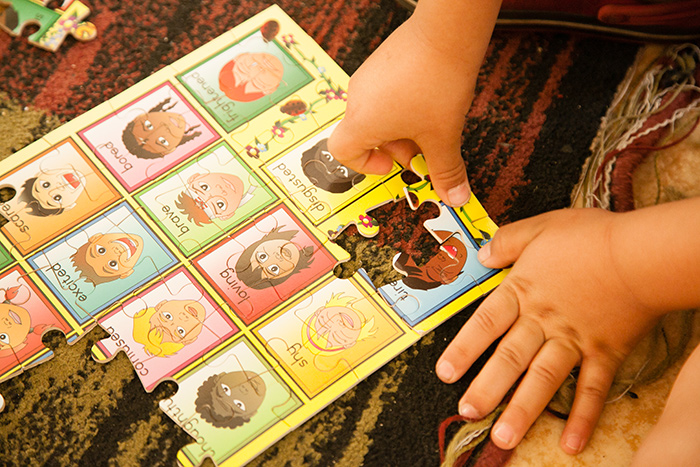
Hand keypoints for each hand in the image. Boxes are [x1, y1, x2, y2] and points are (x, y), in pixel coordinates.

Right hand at [327, 16, 480, 206]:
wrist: (446, 32)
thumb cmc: (436, 82)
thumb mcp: (443, 136)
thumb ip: (445, 171)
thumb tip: (455, 197)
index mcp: (362, 121)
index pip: (342, 153)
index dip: (365, 165)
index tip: (392, 164)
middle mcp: (358, 98)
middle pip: (366, 134)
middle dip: (397, 147)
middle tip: (425, 147)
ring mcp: (368, 76)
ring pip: (378, 113)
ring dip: (403, 125)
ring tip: (432, 120)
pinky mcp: (382, 61)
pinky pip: (386, 92)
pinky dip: (405, 103)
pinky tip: (431, 97)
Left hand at [435, 208, 662, 453]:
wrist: (643, 254)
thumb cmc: (592, 237)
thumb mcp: (541, 227)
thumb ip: (508, 241)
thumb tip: (483, 255)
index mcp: (524, 291)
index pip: (485, 323)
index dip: (463, 348)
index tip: (445, 372)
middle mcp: (544, 320)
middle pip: (509, 358)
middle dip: (487, 388)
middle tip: (467, 412)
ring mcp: (574, 340)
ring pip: (543, 379)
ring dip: (522, 410)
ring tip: (503, 437)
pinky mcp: (605, 353)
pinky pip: (592, 390)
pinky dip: (582, 417)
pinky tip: (571, 442)